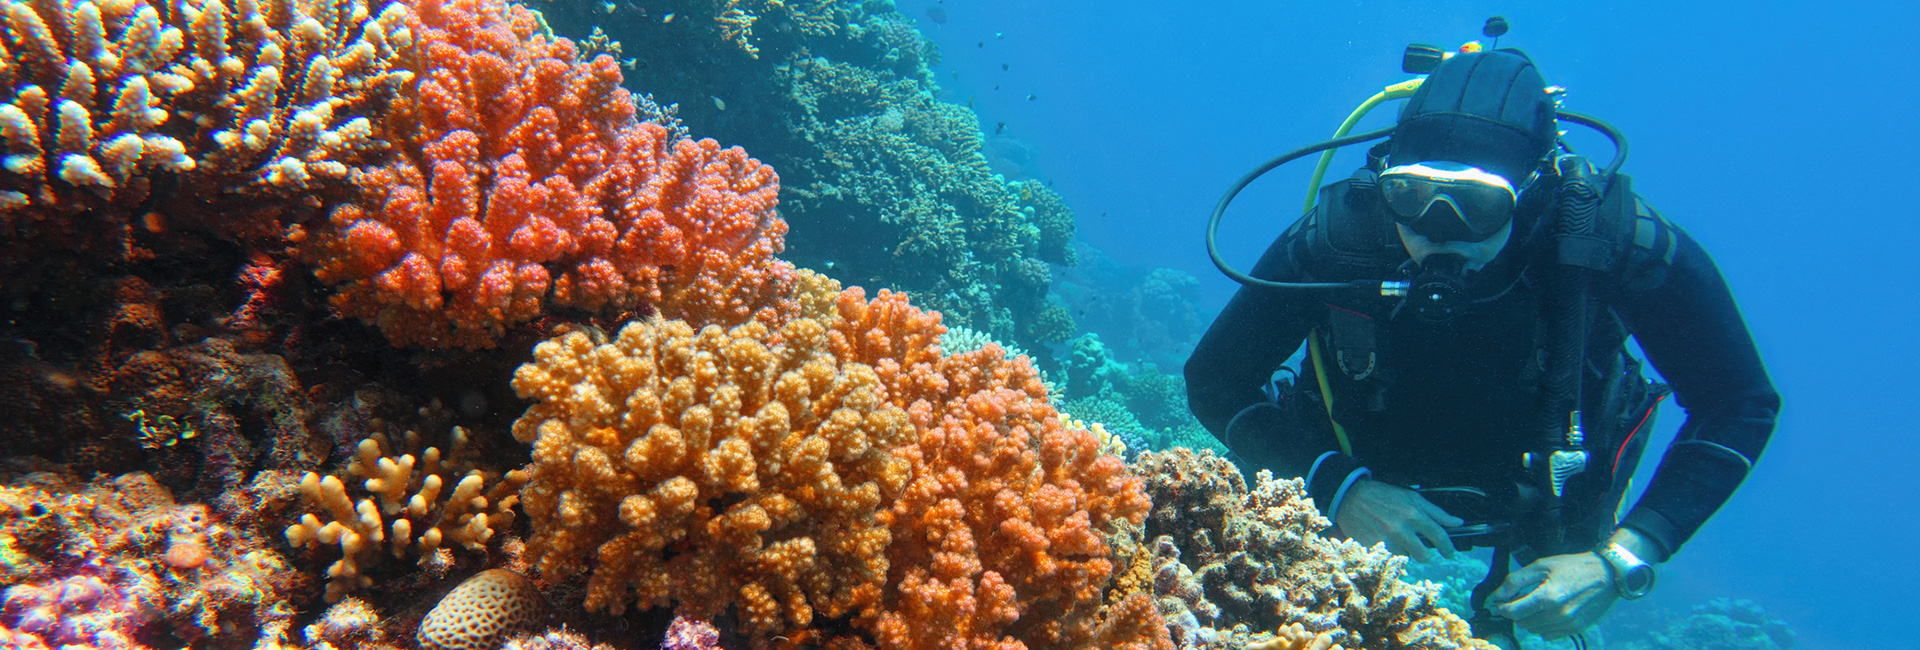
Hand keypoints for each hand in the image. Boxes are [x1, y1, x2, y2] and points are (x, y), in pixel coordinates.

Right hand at [1333, 479, 1462, 561]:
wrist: (1350, 496)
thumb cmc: (1384, 496)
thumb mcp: (1412, 497)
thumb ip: (1436, 512)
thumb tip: (1459, 523)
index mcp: (1413, 513)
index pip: (1438, 535)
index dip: (1448, 547)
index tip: (1451, 554)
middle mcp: (1401, 527)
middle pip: (1423, 555)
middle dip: (1424, 555)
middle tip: (1420, 551)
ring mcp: (1385, 538)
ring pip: (1404, 557)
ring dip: (1403, 552)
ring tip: (1395, 540)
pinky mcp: (1372, 546)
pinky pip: (1388, 558)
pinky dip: (1388, 553)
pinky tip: (1384, 542)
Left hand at [1489, 552, 1616, 638]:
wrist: (1607, 574)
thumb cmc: (1573, 566)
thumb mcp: (1542, 565)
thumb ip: (1516, 581)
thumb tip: (1497, 595)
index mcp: (1547, 597)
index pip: (1513, 612)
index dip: (1503, 607)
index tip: (1502, 602)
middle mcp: (1558, 614)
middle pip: (1523, 623)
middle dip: (1518, 611)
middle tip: (1524, 598)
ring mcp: (1568, 624)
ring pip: (1535, 630)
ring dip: (1532, 619)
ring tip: (1540, 604)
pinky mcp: (1577, 629)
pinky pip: (1550, 635)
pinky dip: (1545, 626)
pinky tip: (1551, 612)